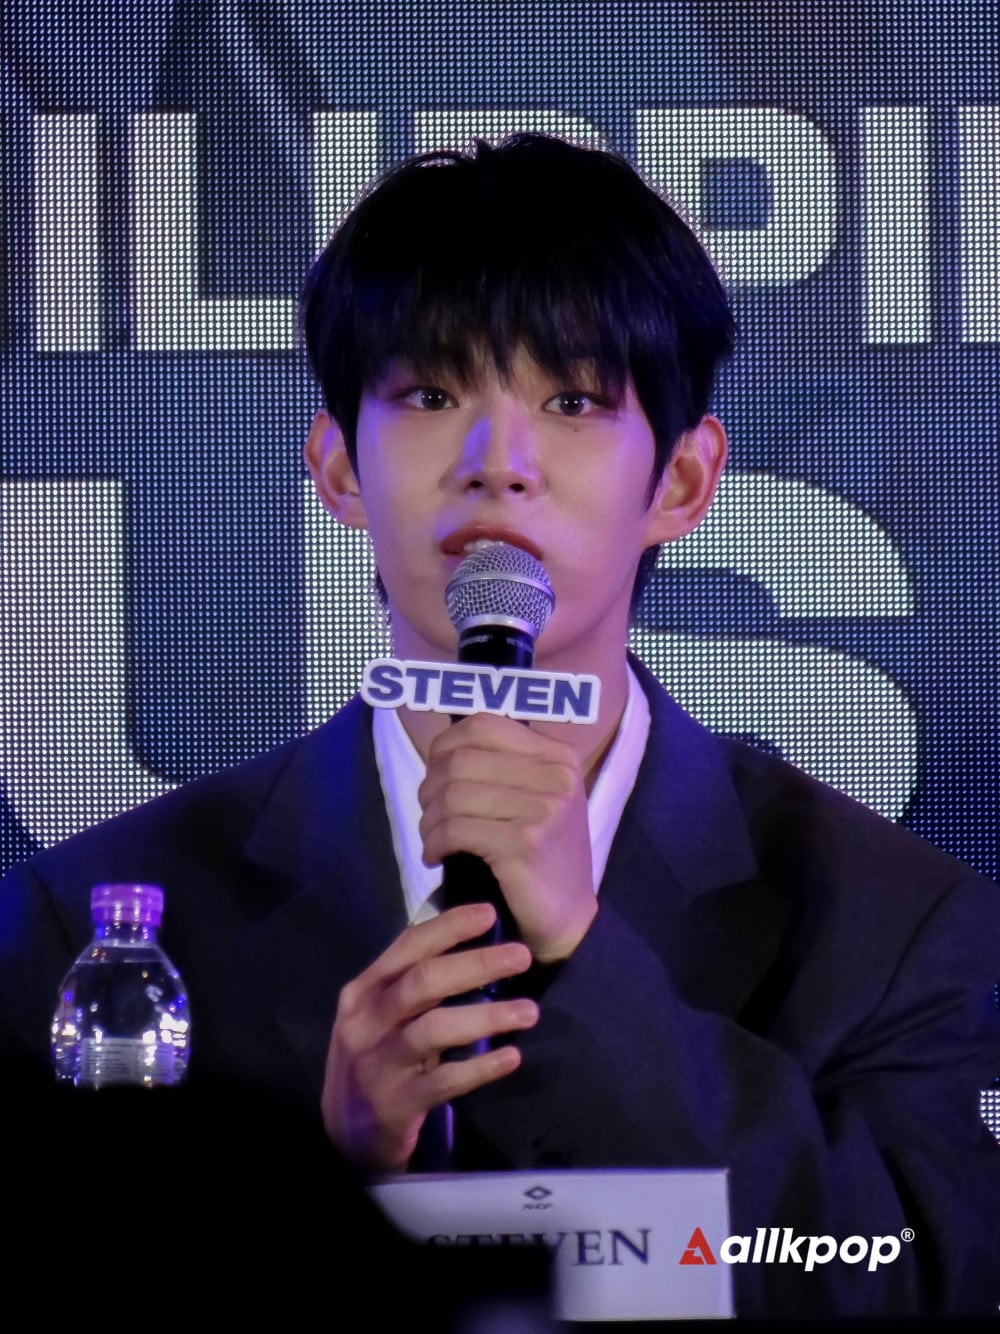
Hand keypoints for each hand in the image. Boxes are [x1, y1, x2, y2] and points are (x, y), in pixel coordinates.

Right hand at [321, 903, 537, 1171]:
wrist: (344, 1134)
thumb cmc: (375, 1059)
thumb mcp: (378, 1016)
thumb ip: (412, 985)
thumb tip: (474, 945)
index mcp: (363, 991)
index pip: (407, 947)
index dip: (449, 927)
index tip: (490, 913)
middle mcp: (365, 1022)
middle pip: (423, 982)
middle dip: (476, 964)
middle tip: (522, 956)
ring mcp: (378, 1064)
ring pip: (434, 1028)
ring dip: (486, 1016)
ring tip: (529, 1011)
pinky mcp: (396, 1104)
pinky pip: (444, 1081)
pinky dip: (480, 1067)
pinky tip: (511, 1057)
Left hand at [418, 712, 597, 962]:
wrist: (569, 917)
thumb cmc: (544, 856)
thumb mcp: (536, 798)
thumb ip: (503, 766)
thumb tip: (443, 748)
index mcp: (559, 756)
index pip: (483, 726)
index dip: (444, 747)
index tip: (434, 775)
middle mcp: (557, 775)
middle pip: (461, 760)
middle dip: (430, 788)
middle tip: (429, 815)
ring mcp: (544, 808)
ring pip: (453, 795)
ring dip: (430, 820)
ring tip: (432, 839)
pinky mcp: (524, 843)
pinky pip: (456, 829)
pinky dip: (434, 843)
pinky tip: (436, 857)